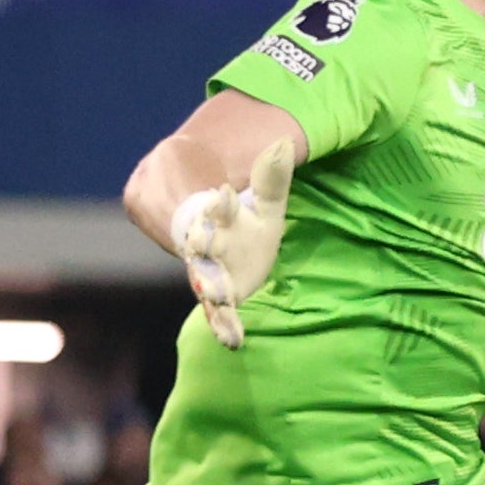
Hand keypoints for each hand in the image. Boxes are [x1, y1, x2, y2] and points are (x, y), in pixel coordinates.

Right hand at [173, 138, 297, 348]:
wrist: (216, 241)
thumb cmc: (242, 216)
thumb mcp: (266, 199)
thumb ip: (273, 176)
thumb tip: (285, 144)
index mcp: (216, 212)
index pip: (216, 204)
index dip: (220, 202)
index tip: (224, 195)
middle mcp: (204, 240)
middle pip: (199, 240)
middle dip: (201, 241)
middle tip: (201, 242)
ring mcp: (205, 268)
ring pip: (202, 277)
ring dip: (208, 286)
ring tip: (218, 297)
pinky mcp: (213, 292)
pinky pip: (213, 309)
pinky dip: (223, 323)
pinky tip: (233, 340)